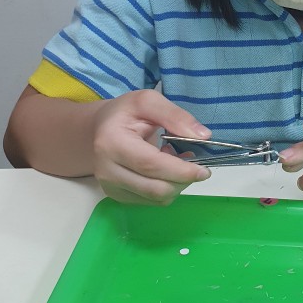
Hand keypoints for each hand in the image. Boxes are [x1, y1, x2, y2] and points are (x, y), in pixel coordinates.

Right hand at [92, 90, 212, 204]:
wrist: (99, 130)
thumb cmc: (125, 113)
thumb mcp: (148, 101)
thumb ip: (175, 116)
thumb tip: (203, 136)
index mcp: (112, 142)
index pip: (151, 165)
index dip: (181, 170)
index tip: (204, 169)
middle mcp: (107, 170)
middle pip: (155, 188)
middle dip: (183, 180)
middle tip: (196, 165)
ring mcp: (110, 187)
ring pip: (156, 199)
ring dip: (176, 185)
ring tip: (177, 163)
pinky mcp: (117, 197)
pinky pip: (151, 201)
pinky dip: (166, 188)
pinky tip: (164, 171)